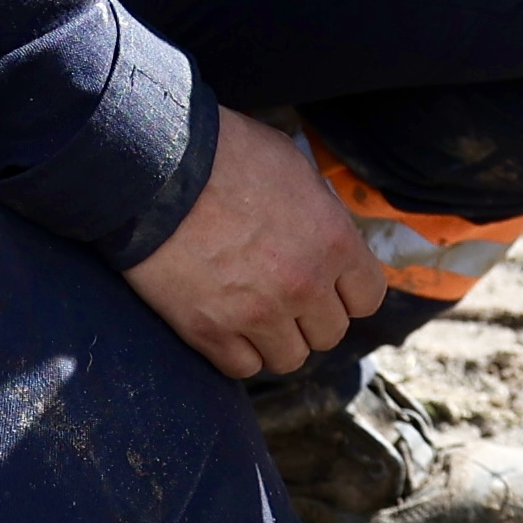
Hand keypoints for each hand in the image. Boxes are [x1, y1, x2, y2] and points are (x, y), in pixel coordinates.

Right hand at [124, 119, 388, 379]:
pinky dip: (238, 352)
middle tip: (284, 295)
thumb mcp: (293, 167)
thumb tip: (326, 231)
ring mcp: (257, 313)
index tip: (329, 285)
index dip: (348, 292)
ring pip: (289, 359)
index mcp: (333, 241)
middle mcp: (303, 285)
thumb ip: (320, 210)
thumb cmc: (225, 154)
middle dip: (311, 317)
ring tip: (254, 313)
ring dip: (277, 340)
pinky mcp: (210, 332)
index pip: (368, 297)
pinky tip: (227, 325)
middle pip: (330, 333)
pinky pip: (242, 368)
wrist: (155, 168)